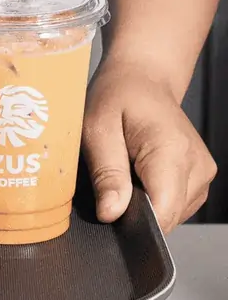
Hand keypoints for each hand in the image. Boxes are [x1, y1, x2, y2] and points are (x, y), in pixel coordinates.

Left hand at [82, 59, 215, 232]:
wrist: (143, 79)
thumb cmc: (117, 97)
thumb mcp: (96, 129)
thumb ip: (106, 174)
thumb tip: (111, 214)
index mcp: (173, 151)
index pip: (163, 211)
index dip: (132, 220)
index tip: (109, 207)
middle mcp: (197, 166)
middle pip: (166, 216)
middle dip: (133, 210)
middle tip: (111, 179)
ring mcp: (203, 174)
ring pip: (170, 214)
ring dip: (142, 203)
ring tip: (125, 170)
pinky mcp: (199, 178)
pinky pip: (174, 205)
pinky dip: (152, 197)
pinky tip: (137, 174)